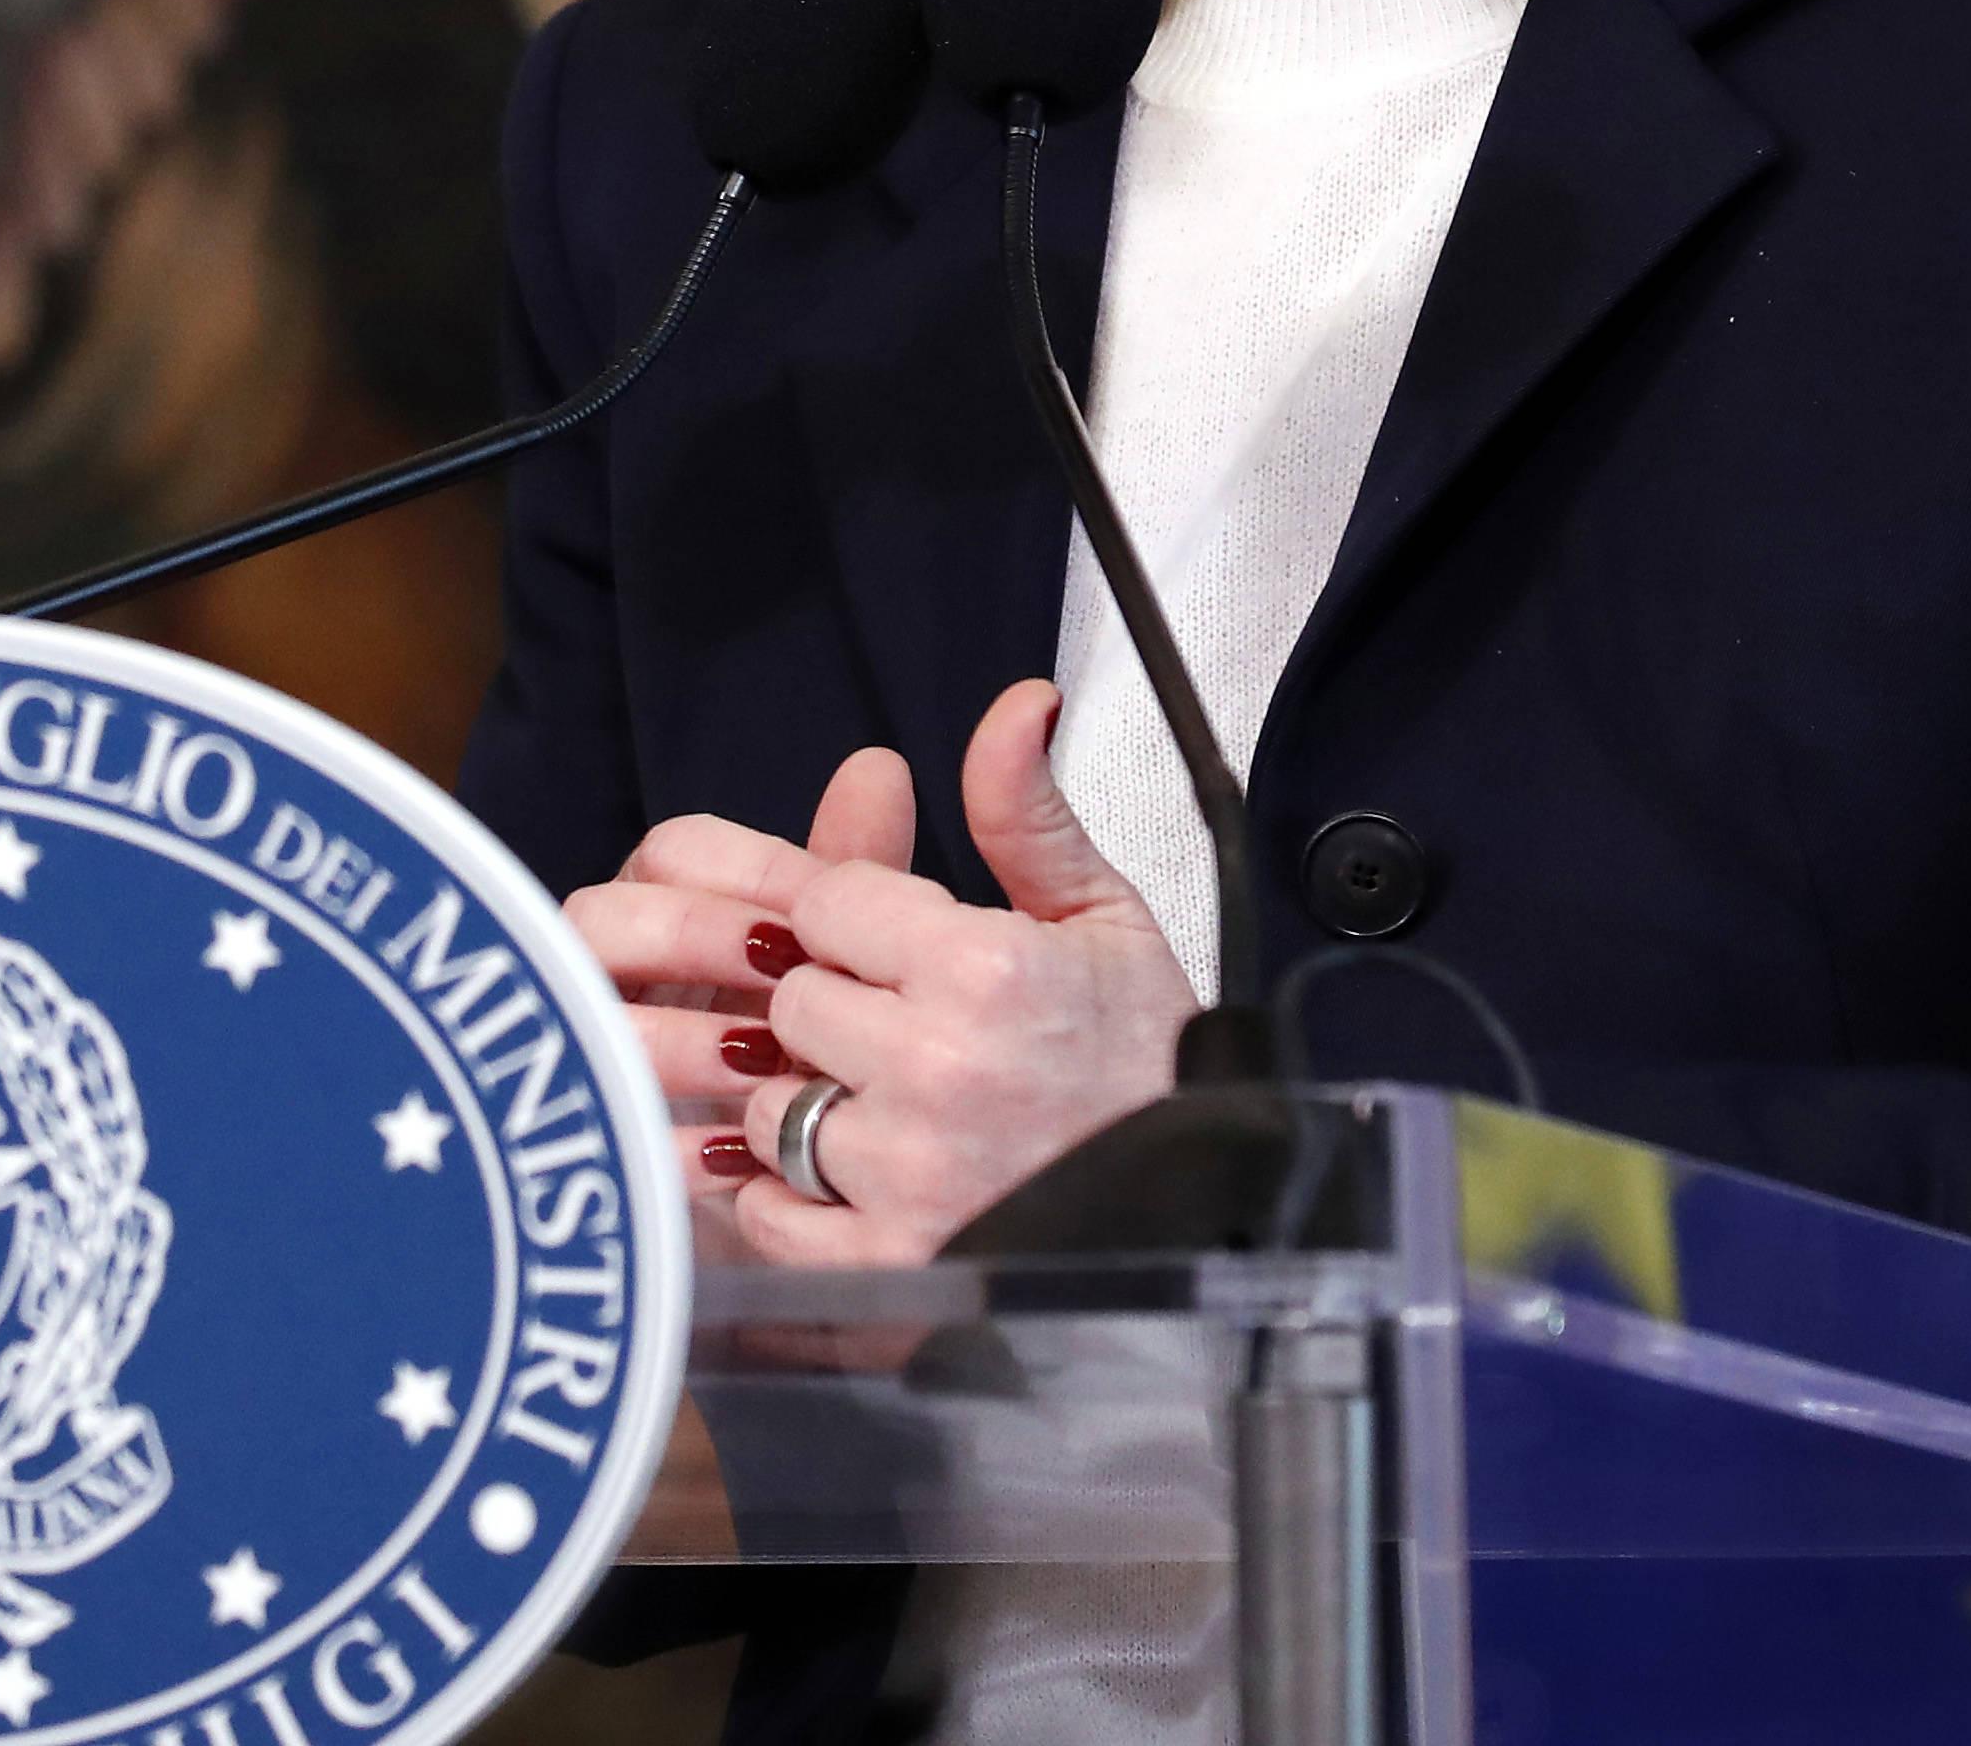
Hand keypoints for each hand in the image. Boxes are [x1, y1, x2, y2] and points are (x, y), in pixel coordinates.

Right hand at [566, 749, 919, 1205]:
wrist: (819, 1199)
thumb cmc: (830, 1055)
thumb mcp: (853, 964)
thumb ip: (856, 872)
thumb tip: (879, 765)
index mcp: (672, 908)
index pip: (675, 851)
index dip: (743, 874)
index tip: (812, 918)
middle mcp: (620, 973)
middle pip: (603, 916)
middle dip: (692, 939)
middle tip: (780, 976)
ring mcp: (598, 1056)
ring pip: (596, 1021)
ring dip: (680, 1039)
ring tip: (763, 1067)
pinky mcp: (605, 1146)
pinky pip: (605, 1129)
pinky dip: (667, 1138)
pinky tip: (739, 1154)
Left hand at [725, 681, 1195, 1266]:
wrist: (1200, 1214)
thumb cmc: (1146, 1069)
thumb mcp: (1102, 920)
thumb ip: (1028, 814)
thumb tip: (1014, 708)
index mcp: (986, 968)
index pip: (827, 903)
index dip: (858, 926)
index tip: (904, 957)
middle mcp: (936, 1065)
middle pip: (791, 1000)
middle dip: (832, 1011)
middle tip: (903, 1039)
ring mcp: (906, 1171)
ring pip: (770, 1106)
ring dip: (810, 1108)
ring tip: (894, 1116)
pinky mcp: (886, 1262)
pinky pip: (770, 1212)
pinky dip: (794, 1202)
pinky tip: (865, 1182)